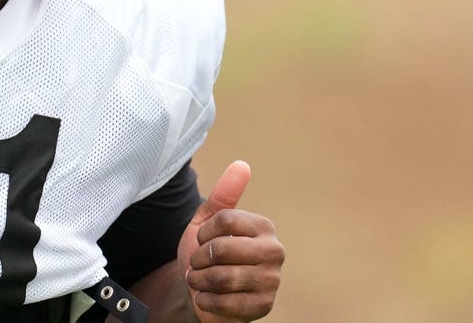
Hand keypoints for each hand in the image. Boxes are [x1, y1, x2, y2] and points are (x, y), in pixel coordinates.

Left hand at [177, 161, 283, 320]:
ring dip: (200, 280)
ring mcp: (272, 281)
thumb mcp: (208, 221)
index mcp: (263, 227)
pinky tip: (207, 297)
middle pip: (223, 248)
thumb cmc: (208, 254)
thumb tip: (241, 165)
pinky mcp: (264, 306)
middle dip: (199, 258)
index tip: (203, 240)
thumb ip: (223, 195)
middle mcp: (274, 252)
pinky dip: (206, 300)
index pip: (225, 219)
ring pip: (222, 277)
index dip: (204, 232)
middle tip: (198, 264)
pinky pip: (226, 302)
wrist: (205, 292)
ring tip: (200, 279)